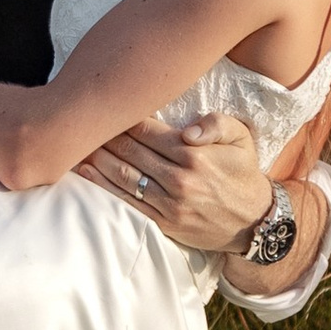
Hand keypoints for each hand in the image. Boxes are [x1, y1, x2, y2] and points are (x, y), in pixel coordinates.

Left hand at [78, 107, 267, 255]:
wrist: (253, 219)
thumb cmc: (242, 172)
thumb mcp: (241, 138)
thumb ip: (216, 124)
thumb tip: (187, 130)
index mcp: (193, 153)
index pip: (146, 130)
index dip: (122, 118)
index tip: (104, 107)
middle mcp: (179, 177)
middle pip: (130, 150)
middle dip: (104, 135)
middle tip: (82, 122)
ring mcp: (169, 202)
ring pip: (123, 175)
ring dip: (98, 158)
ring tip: (76, 144)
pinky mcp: (163, 222)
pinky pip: (127, 202)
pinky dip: (103, 186)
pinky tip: (87, 172)